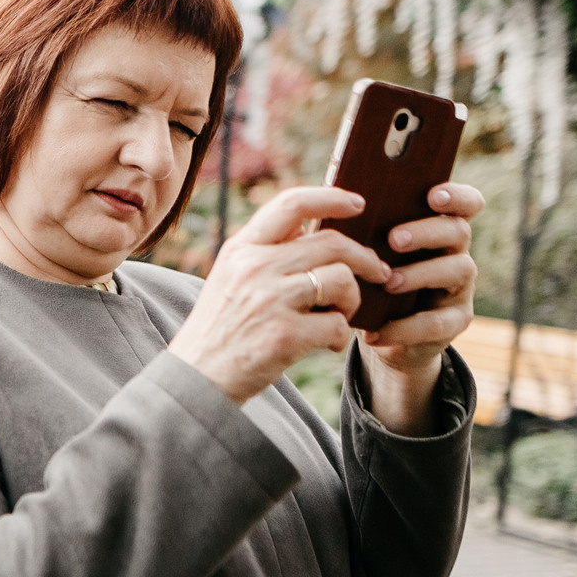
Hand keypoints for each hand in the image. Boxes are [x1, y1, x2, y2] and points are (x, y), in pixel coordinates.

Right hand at [167, 187, 388, 406]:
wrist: (196, 378)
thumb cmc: (219, 328)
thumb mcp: (229, 278)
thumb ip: (264, 251)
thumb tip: (306, 225)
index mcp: (241, 249)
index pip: (292, 204)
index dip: (332, 197)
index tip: (358, 203)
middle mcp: (255, 267)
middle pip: (332, 243)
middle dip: (366, 258)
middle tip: (379, 273)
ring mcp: (271, 300)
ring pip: (342, 280)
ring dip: (352, 301)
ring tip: (339, 316)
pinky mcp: (286, 335)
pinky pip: (338, 324)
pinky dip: (340, 336)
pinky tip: (326, 345)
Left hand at [361, 182, 485, 374]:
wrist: (380, 331)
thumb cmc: (371, 276)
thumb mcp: (367, 251)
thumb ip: (362, 226)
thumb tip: (333, 194)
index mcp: (437, 227)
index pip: (465, 203)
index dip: (456, 196)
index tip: (434, 195)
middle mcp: (456, 252)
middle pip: (458, 231)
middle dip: (427, 232)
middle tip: (395, 239)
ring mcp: (460, 287)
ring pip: (457, 270)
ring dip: (420, 274)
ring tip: (388, 283)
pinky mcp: (455, 321)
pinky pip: (437, 323)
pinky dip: (404, 328)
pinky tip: (374, 332)